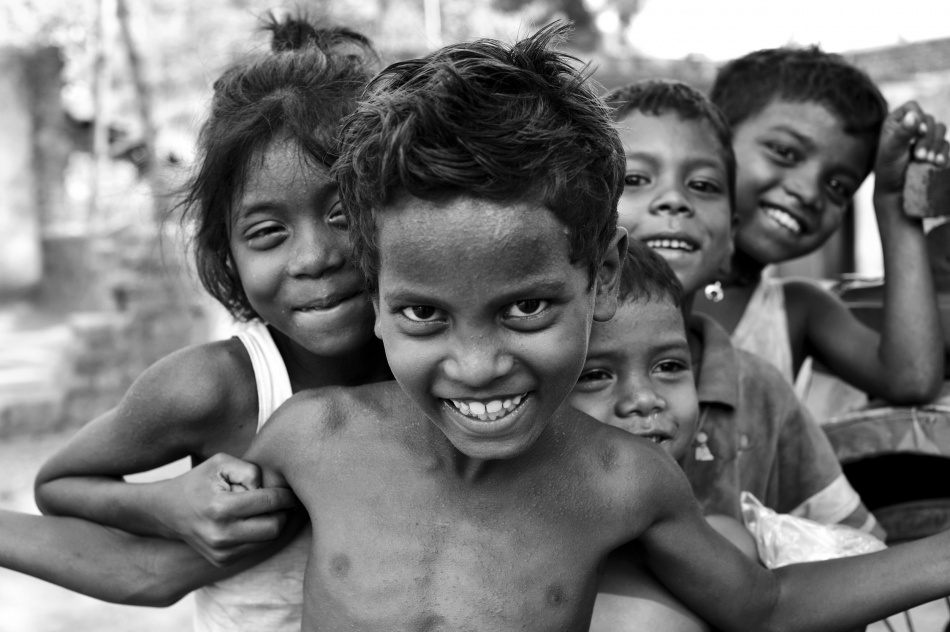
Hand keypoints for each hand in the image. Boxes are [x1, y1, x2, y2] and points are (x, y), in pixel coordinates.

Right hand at [156, 453, 298, 565]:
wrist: (167, 510)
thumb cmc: (198, 480)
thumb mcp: (221, 463)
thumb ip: (250, 470)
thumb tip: (271, 489)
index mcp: (221, 508)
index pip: (270, 503)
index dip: (286, 495)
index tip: (291, 490)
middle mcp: (221, 535)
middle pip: (275, 528)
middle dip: (284, 512)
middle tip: (284, 500)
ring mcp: (221, 552)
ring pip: (268, 540)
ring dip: (273, 523)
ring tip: (264, 508)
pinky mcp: (222, 561)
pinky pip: (256, 548)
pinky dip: (260, 534)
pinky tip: (252, 520)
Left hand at [874, 101, 948, 197]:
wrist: (896, 189)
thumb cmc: (889, 168)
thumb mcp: (893, 150)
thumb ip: (902, 132)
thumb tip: (913, 114)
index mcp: (896, 121)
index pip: (912, 107)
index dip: (918, 116)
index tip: (919, 132)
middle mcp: (911, 125)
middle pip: (929, 119)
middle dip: (926, 138)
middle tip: (919, 156)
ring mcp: (924, 136)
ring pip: (940, 129)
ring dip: (936, 145)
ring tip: (926, 161)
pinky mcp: (935, 147)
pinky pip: (946, 144)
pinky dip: (943, 152)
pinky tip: (938, 163)